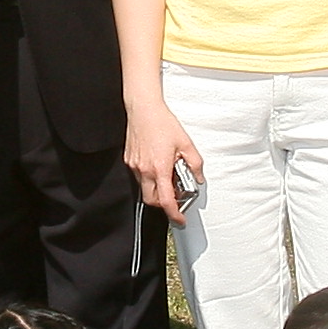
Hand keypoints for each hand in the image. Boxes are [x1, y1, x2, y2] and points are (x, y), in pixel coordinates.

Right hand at [124, 102, 204, 219]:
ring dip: (156, 188)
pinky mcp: (129, 160)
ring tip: (167, 173)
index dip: (174, 214)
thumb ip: (195, 163)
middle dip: (164, 203)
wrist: (143, 110)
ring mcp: (134, 166)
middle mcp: (145, 170)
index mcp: (160, 168)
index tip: (180, 219)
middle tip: (175, 196)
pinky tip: (157, 163)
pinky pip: (139, 176)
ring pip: (145, 188)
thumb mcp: (186, 143)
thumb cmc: (162, 123)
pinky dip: (149, 177)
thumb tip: (198, 177)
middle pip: (152, 200)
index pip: (166, 200)